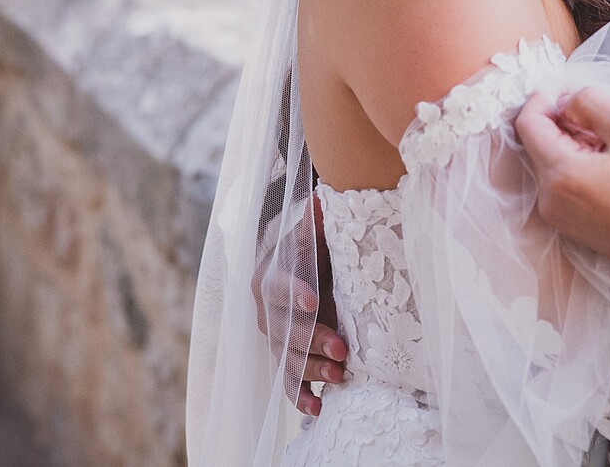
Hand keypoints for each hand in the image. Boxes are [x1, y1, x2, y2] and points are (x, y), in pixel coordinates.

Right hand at [251, 193, 348, 414]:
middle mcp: (266, 313)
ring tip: (341, 376)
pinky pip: (289, 382)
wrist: (302, 273)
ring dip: (313, 371)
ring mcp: (275, 339)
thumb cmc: (311, 252)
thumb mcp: (313, 236)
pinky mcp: (287, 359)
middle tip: (342, 349)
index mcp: (269, 278)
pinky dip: (302, 397)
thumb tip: (320, 200)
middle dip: (313, 340)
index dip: (294, 294)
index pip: (279, 287)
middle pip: (285, 330)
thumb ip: (315, 224)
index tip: (313, 301)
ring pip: (288, 359)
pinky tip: (318, 409)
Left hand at [514, 86, 609, 298]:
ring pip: (552, 163)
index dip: (545, 97)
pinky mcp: (574, 228)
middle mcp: (549, 201)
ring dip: (575, 145)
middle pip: (539, 142)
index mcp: (559, 175)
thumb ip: (591, 103)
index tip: (572, 89)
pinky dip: (580, 167)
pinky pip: (564, 185)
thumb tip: (565, 101)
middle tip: (606, 121)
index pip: (527, 122)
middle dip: (565, 122)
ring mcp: (560, 219)